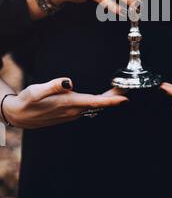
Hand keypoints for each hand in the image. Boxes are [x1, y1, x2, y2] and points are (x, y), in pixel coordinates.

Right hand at [2, 78, 127, 128]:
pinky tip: (101, 96)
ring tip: (118, 89)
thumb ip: (54, 86)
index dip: (111, 100)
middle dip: (113, 97)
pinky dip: (97, 101)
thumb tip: (69, 82)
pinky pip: (88, 107)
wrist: (19, 115)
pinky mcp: (69, 113)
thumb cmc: (28, 101)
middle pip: (98, 103)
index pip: (94, 102)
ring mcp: (72, 114)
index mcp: (68, 104)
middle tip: (127, 88)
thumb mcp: (37, 90)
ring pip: (94, 106)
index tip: (124, 98)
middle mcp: (73, 111)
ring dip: (106, 99)